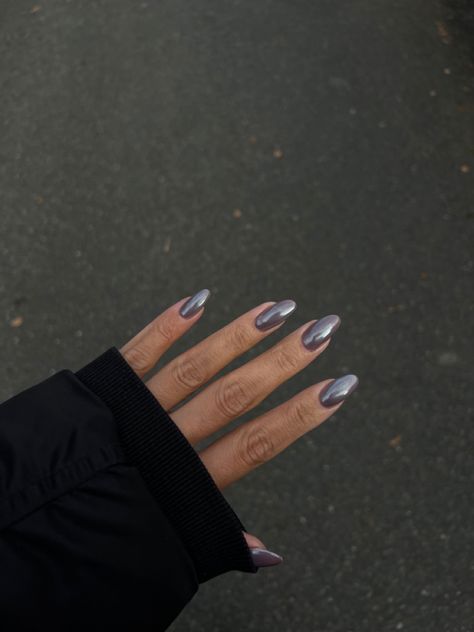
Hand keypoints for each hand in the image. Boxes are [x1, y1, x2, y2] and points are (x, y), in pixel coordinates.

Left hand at [119, 289, 357, 566]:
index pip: (259, 442)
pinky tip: (198, 300)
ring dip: (238, 337)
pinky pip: (139, 352)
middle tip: (323, 330)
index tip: (341, 386)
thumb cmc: (107, 532)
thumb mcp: (167, 547)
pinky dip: (168, 326)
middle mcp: (168, 441)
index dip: (302, 416)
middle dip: (283, 363)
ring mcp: (138, 410)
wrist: (34, 517)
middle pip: (236, 396)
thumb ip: (219, 541)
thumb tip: (271, 555)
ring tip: (278, 309)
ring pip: (195, 368)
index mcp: (189, 481)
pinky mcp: (107, 389)